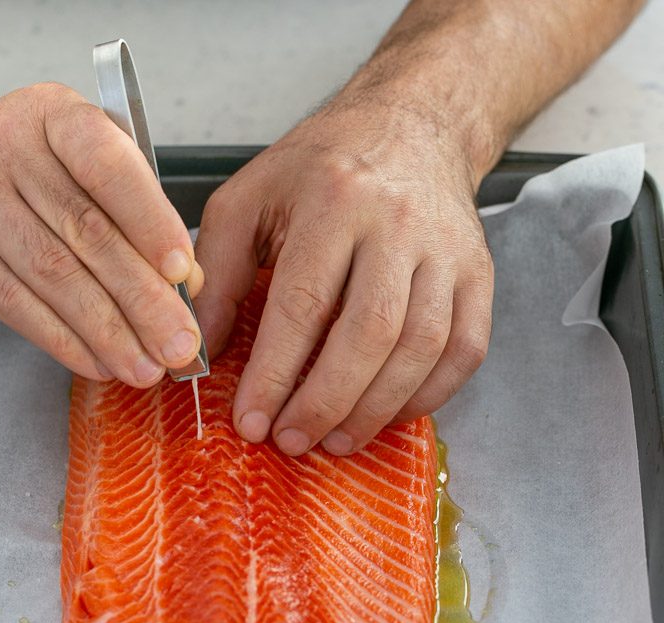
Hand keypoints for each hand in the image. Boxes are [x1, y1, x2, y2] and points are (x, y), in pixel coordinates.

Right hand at [0, 83, 202, 384]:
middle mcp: (6, 144)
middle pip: (86, 232)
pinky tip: (96, 363)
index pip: (107, 164)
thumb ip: (133, 217)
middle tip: (178, 345)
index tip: (183, 273)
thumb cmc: (20, 177)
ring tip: (144, 368)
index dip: (150, 221)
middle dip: (142, 299)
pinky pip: (13, 303)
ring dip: (107, 332)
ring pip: (52, 275)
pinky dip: (62, 341)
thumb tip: (185, 285)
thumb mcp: (77, 170)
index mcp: (55, 115)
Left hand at [194, 85, 492, 455]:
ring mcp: (447, 251)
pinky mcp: (478, 275)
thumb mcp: (249, 198)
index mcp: (334, 198)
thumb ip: (218, 272)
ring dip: (376, 409)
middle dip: (326, 401)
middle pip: (369, 332)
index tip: (251, 421)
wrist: (412, 124)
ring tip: (335, 441)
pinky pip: (464, 350)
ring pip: (421, 348)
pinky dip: (427, 396)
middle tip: (292, 441)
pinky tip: (387, 414)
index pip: (303, 303)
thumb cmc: (322, 167)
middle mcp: (399, 223)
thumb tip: (200, 352)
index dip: (275, 374)